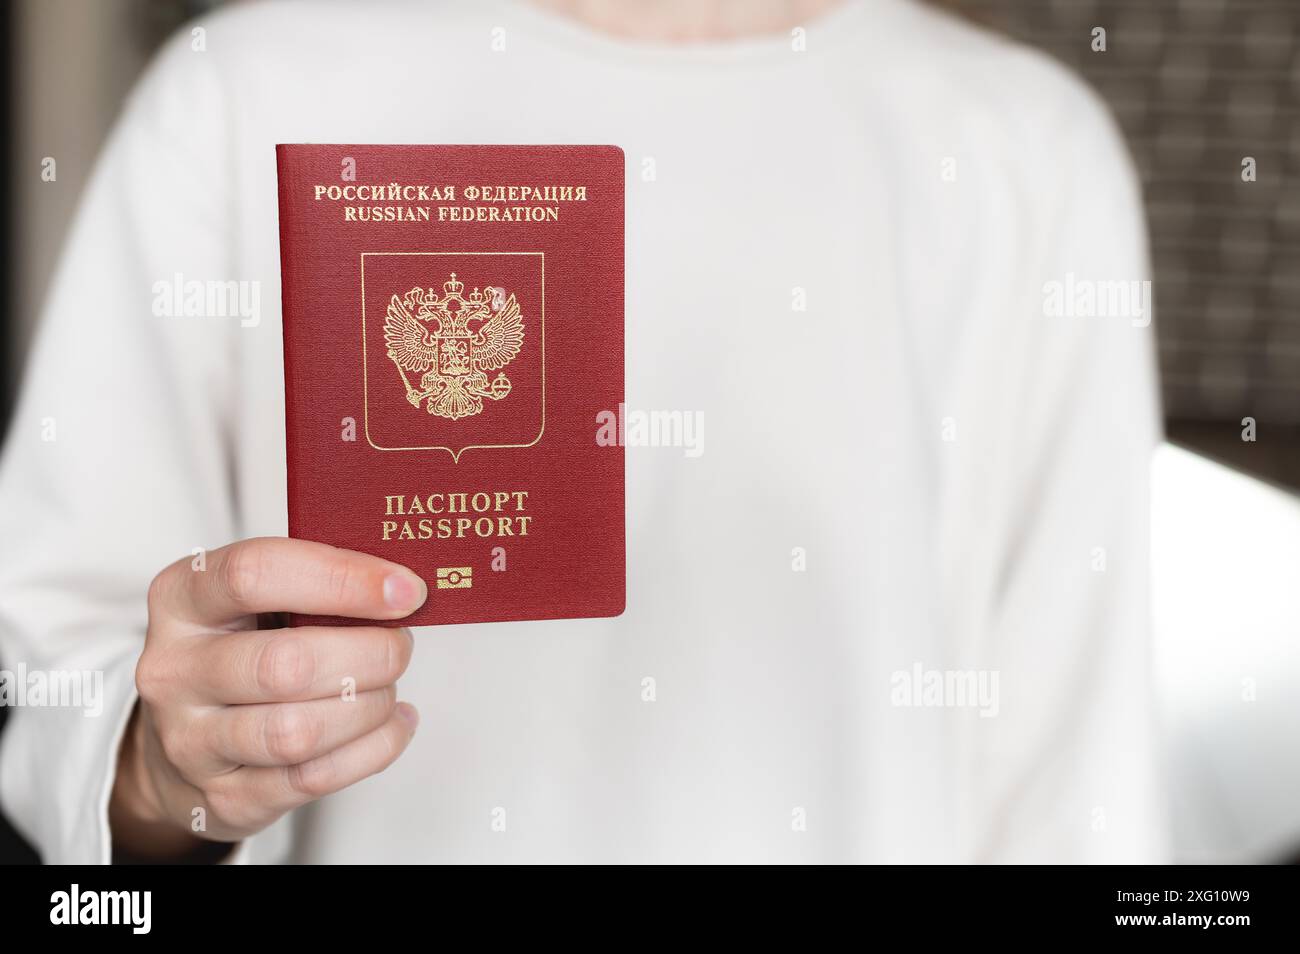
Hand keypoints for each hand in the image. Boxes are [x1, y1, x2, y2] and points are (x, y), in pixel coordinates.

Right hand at [110, 537, 426, 859]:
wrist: (181, 739)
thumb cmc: (240, 650)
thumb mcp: (257, 599)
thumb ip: (317, 582)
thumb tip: (402, 585)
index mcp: (182, 599)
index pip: (255, 575)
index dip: (342, 579)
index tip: (405, 589)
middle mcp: (175, 672)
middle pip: (286, 665)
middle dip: (370, 654)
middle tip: (399, 645)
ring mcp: (192, 742)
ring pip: (299, 732)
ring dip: (369, 707)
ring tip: (386, 687)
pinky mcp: (225, 798)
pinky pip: (315, 778)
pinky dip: (374, 747)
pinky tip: (391, 723)